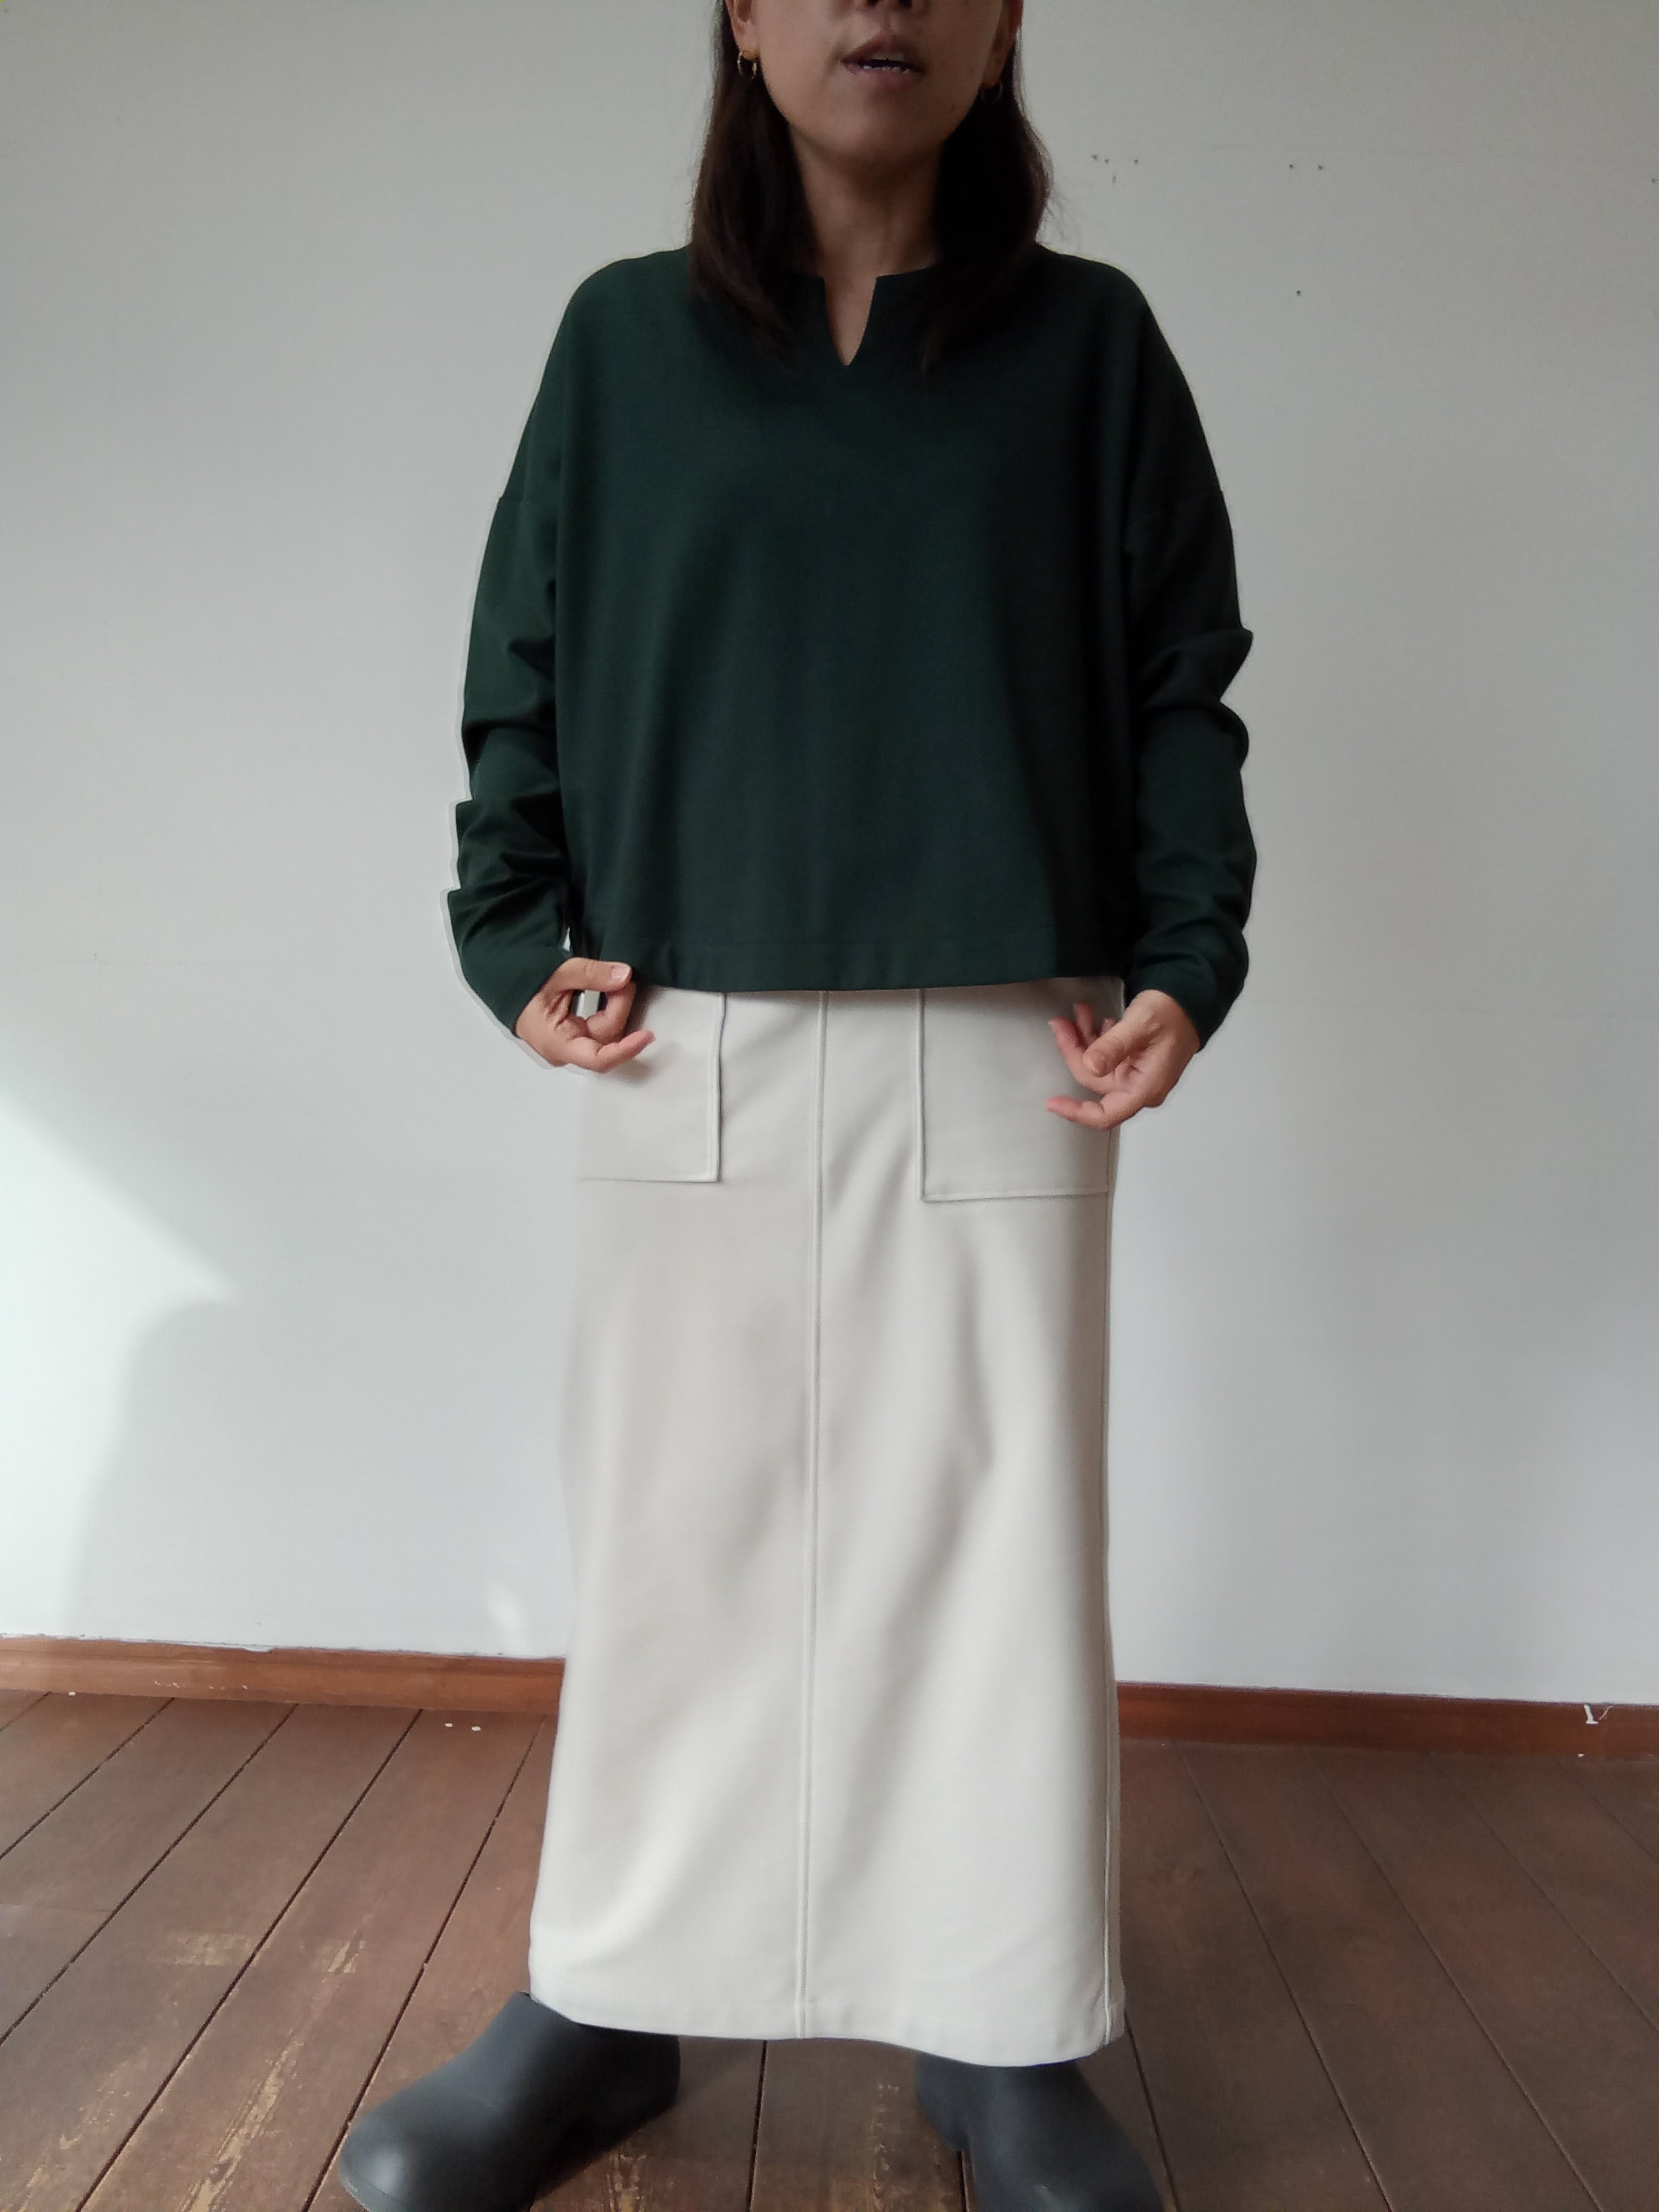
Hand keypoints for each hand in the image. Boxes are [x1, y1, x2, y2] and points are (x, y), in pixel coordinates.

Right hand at [513, 957, 654, 1069]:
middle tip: (623, 978)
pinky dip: (608, 1007)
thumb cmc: (522, 984)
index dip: (626, 1049)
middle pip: (606, 1037)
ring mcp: (572, 1044)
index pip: (598, 1058)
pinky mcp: (576, 1035)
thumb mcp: (557, 973)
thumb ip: (591, 975)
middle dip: (619, 1007)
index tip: (646, 1035)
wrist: (507, 982)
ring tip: (616, 981)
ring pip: (607, 1031)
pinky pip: (601, 1025)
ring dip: (615, 1006)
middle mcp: (566, 1050)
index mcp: (555, 1043)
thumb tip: (623, 976)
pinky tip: (611, 992)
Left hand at [1045, 988, 1200, 1130]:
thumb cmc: (1171, 1012)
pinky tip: (1094, 1018)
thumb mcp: (1140, 1025)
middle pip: (1093, 1079)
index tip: (1052, 1102)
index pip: (1105, 1114)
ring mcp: (1134, 1073)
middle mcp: (1138, 1086)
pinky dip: (1095, 1037)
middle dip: (1075, 1050)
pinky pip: (1105, 1055)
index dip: (1076, 1112)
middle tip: (1061, 1021)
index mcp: (1144, 1087)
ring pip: (1096, 1064)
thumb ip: (1114, 1046)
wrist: (1190, 998)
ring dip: (1083, 1039)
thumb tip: (1091, 1066)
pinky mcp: (1132, 1060)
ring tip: (1079, 1011)